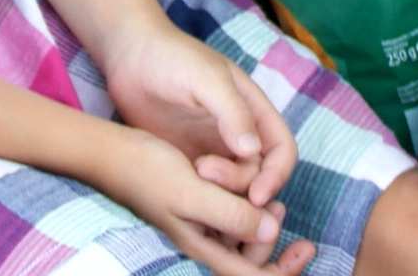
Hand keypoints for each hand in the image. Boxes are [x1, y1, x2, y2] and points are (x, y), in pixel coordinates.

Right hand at [86, 121, 314, 275]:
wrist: (111, 152)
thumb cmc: (147, 171)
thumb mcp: (191, 192)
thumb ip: (230, 215)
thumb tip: (271, 230)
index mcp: (203, 246)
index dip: (282, 270)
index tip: (306, 247)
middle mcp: (204, 241)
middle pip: (250, 258)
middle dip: (272, 241)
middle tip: (277, 207)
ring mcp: (199, 225)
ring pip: (242, 237)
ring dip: (260, 220)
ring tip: (266, 196)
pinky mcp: (195, 205)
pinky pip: (230, 216)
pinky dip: (246, 206)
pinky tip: (249, 185)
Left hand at [101, 24, 299, 210]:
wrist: (129, 54)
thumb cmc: (171, 56)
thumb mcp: (206, 78)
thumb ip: (232, 111)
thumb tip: (252, 151)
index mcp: (252, 110)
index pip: (281, 151)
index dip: (277, 175)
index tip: (257, 195)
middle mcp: (238, 133)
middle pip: (257, 175)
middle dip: (240, 183)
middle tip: (205, 172)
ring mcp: (212, 148)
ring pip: (232, 186)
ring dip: (220, 191)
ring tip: (191, 173)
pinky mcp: (186, 159)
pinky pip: (204, 187)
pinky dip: (201, 195)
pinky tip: (182, 187)